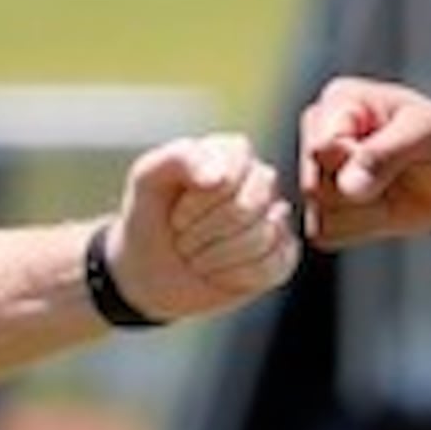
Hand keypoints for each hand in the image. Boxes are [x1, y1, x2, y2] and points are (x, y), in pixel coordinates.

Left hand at [103, 132, 297, 320]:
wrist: (148, 270)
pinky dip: (233, 276)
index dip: (198, 202)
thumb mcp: (148, 178)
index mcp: (232, 153)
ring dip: (215, 257)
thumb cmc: (151, 216)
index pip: (231, 172)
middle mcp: (260, 180)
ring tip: (196, 256)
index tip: (175, 215)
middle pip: (247, 207)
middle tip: (182, 239)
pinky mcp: (282, 256)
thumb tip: (220, 176)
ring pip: (262, 237)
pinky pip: (272, 267)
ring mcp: (275, 218)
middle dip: (204, 232)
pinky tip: (217, 273)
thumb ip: (180, 158)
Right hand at [299, 76, 430, 249]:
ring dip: (365, 213)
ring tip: (391, 189)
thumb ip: (384, 154)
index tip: (393, 155)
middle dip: (363, 192)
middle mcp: (320, 134)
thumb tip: (347, 187)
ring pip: (320, 214)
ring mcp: (317, 173)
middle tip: (397, 174)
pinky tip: (381, 208)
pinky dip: (360, 229)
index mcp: (339, 101)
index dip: (354, 164)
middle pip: (314, 186)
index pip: (320, 148)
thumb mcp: (426, 134)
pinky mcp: (324, 208)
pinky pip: (325, 234)